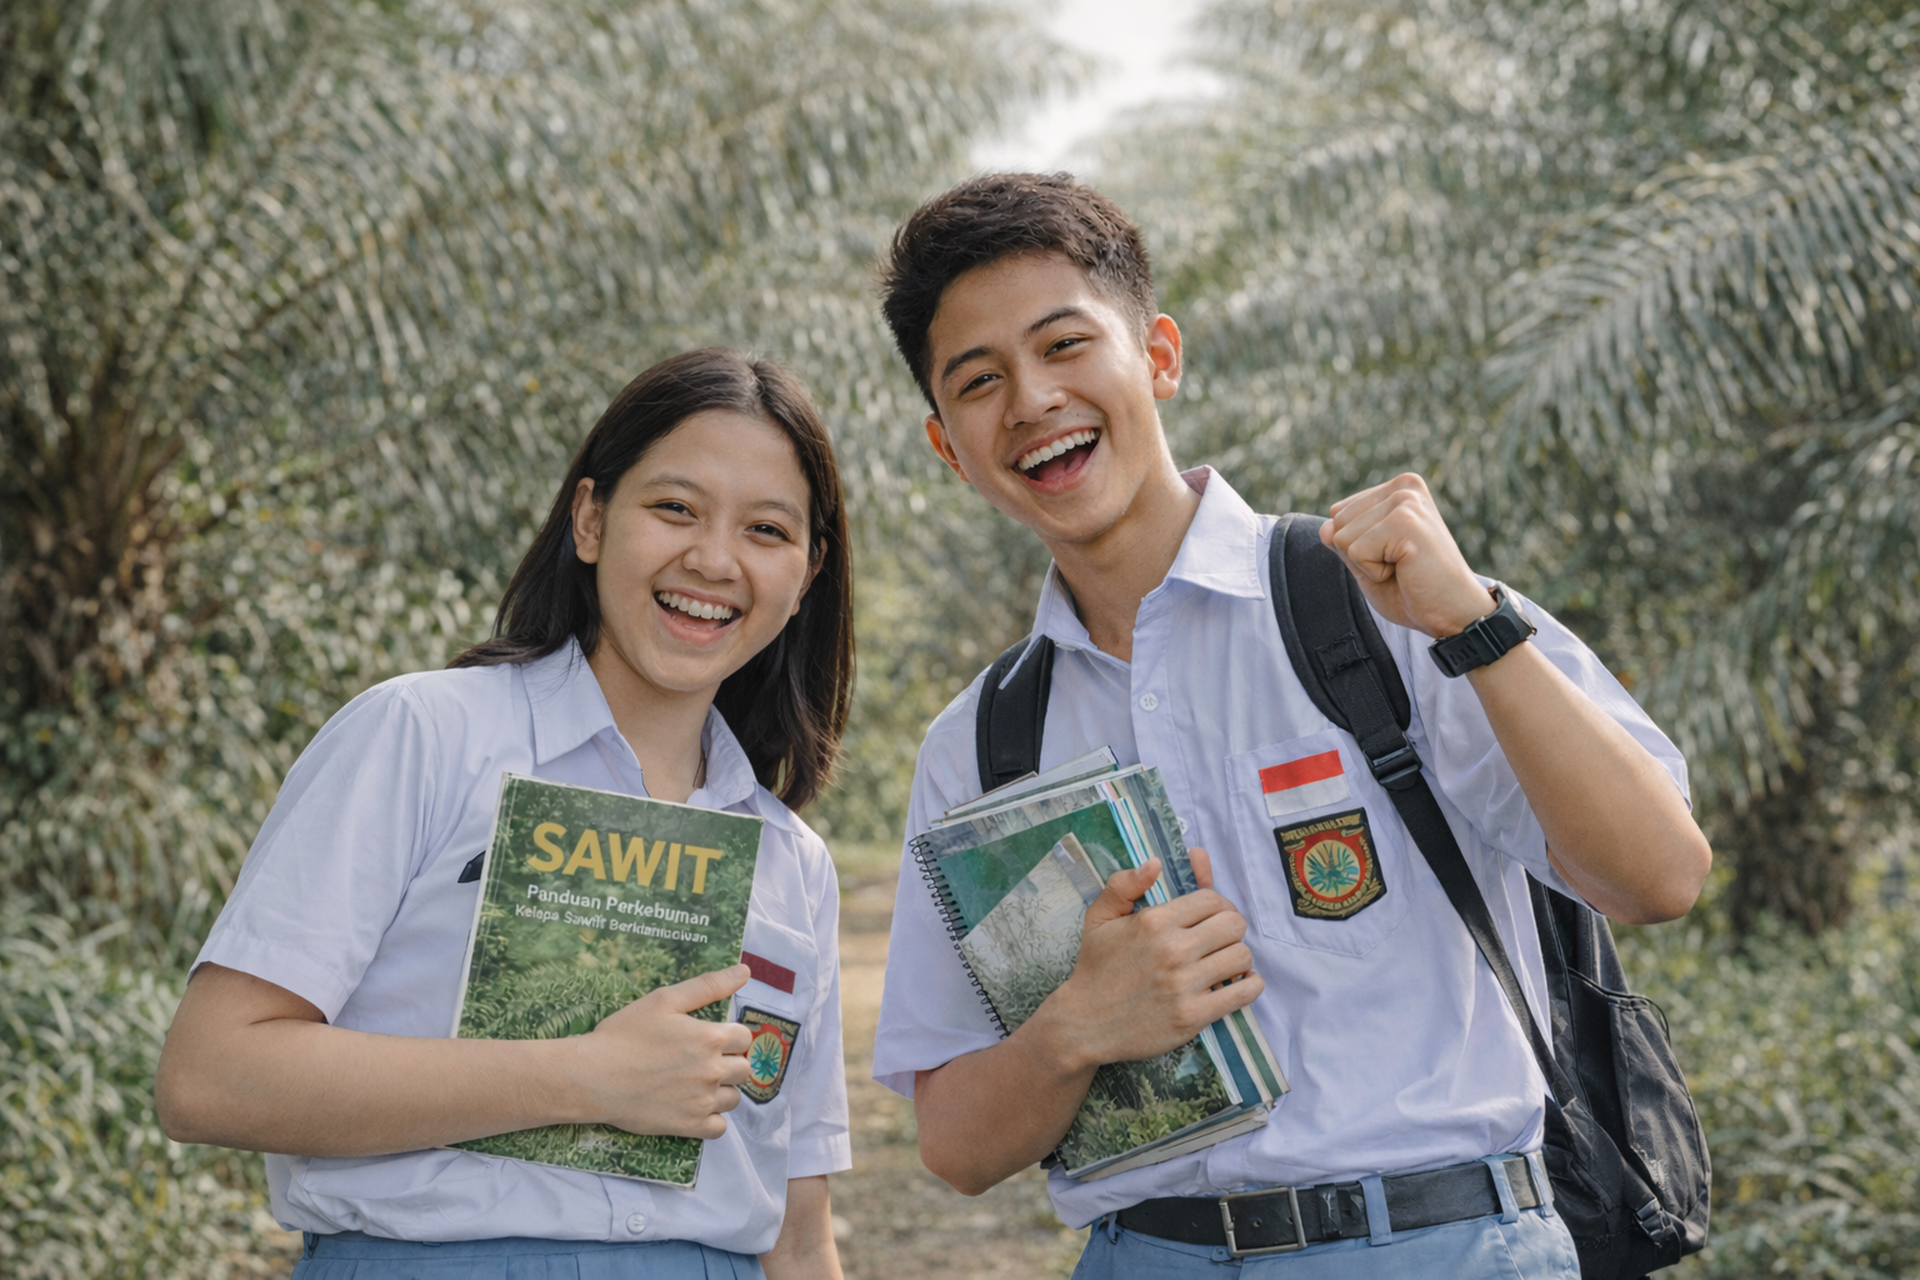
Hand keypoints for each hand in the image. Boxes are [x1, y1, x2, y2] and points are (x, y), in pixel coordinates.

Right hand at [566, 963, 753, 1138]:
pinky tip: (694, 1107)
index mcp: (710, 1038)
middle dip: (729, 1063)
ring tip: (696, 1084)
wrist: (592, 1077)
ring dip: (722, 1091)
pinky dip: (712, 1119)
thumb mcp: (664, 1000)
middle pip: (744, 1069)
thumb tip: (744, 971)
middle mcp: (712, 1071)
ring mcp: (702, 1101)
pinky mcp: (688, 1126)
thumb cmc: (624, 1035)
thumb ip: (708, 985)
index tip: (711, 1039)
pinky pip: (720, 1128)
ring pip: (734, 1098)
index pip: (745, 1038)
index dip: (730, 1036)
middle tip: (701, 1061)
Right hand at [1046, 851, 1262, 1070]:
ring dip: (1238, 956)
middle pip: (1234, 925)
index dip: (1219, 904)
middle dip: (1231, 928)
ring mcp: (1184, 985)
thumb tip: (1155, 863)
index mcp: (1154, 921)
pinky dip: (1250, 984)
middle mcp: (1172, 950)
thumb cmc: (1095, 968)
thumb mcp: (1099, 918)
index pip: (1212, 899)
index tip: (1212, 916)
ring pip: (1241, 956)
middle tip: (1220, 938)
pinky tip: (1240, 982)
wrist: (1085, 1023)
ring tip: (1224, 961)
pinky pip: (1244, 992)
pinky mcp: (1194, 1016)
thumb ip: (1124, 884)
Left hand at [1320, 473, 1493, 638]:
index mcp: (1398, 489)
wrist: (1454, 615)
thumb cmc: (1414, 590)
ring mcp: (1407, 501)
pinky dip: (1374, 573)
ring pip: (1342, 537)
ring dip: (1367, 565)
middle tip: (1399, 566)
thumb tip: (1324, 528)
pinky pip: (1356, 552)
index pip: (1338, 514)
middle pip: (1337, 522)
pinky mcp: (1406, 522)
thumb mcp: (1367, 563)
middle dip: (1359, 556)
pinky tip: (1407, 571)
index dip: (1356, 548)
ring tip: (1404, 568)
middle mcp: (1404, 487)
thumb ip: (1343, 542)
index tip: (1393, 557)